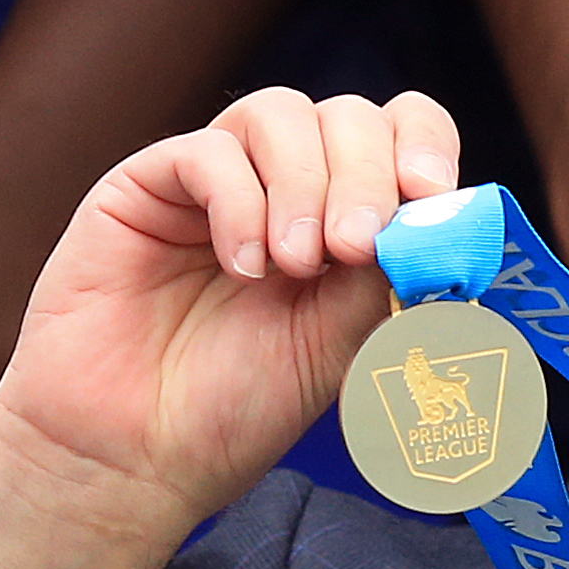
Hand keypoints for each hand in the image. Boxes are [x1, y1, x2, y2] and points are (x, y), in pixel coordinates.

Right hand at [0, 90, 457, 568]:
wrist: (136, 454)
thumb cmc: (239, 407)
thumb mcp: (342, 342)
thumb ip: (385, 271)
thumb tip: (431, 211)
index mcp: (347, 218)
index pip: (402, 134)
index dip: (423, 144)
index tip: (431, 193)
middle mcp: (286, 187)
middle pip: (348, 116)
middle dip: (365, 174)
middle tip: (355, 247)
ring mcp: (218, 182)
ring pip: (278, 113)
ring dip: (305, 182)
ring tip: (297, 265)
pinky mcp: (146, 186)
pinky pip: (207, 150)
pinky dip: (239, 199)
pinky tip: (245, 265)